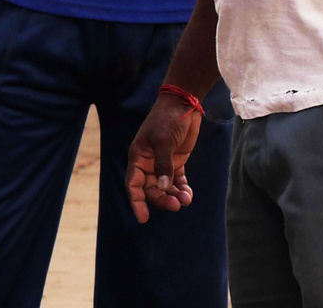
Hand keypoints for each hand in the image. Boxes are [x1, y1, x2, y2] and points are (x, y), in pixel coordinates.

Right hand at [126, 94, 200, 222]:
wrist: (183, 103)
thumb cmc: (168, 119)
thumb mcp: (164, 140)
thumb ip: (164, 165)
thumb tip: (164, 188)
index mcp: (138, 157)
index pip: (133, 184)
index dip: (137, 202)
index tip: (143, 218)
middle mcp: (148, 163)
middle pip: (151, 189)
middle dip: (162, 199)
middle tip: (176, 205)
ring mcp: (162, 163)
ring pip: (165, 187)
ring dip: (174, 196)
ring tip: (185, 200)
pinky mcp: (176, 161)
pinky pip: (177, 181)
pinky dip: (182, 188)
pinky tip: (189, 194)